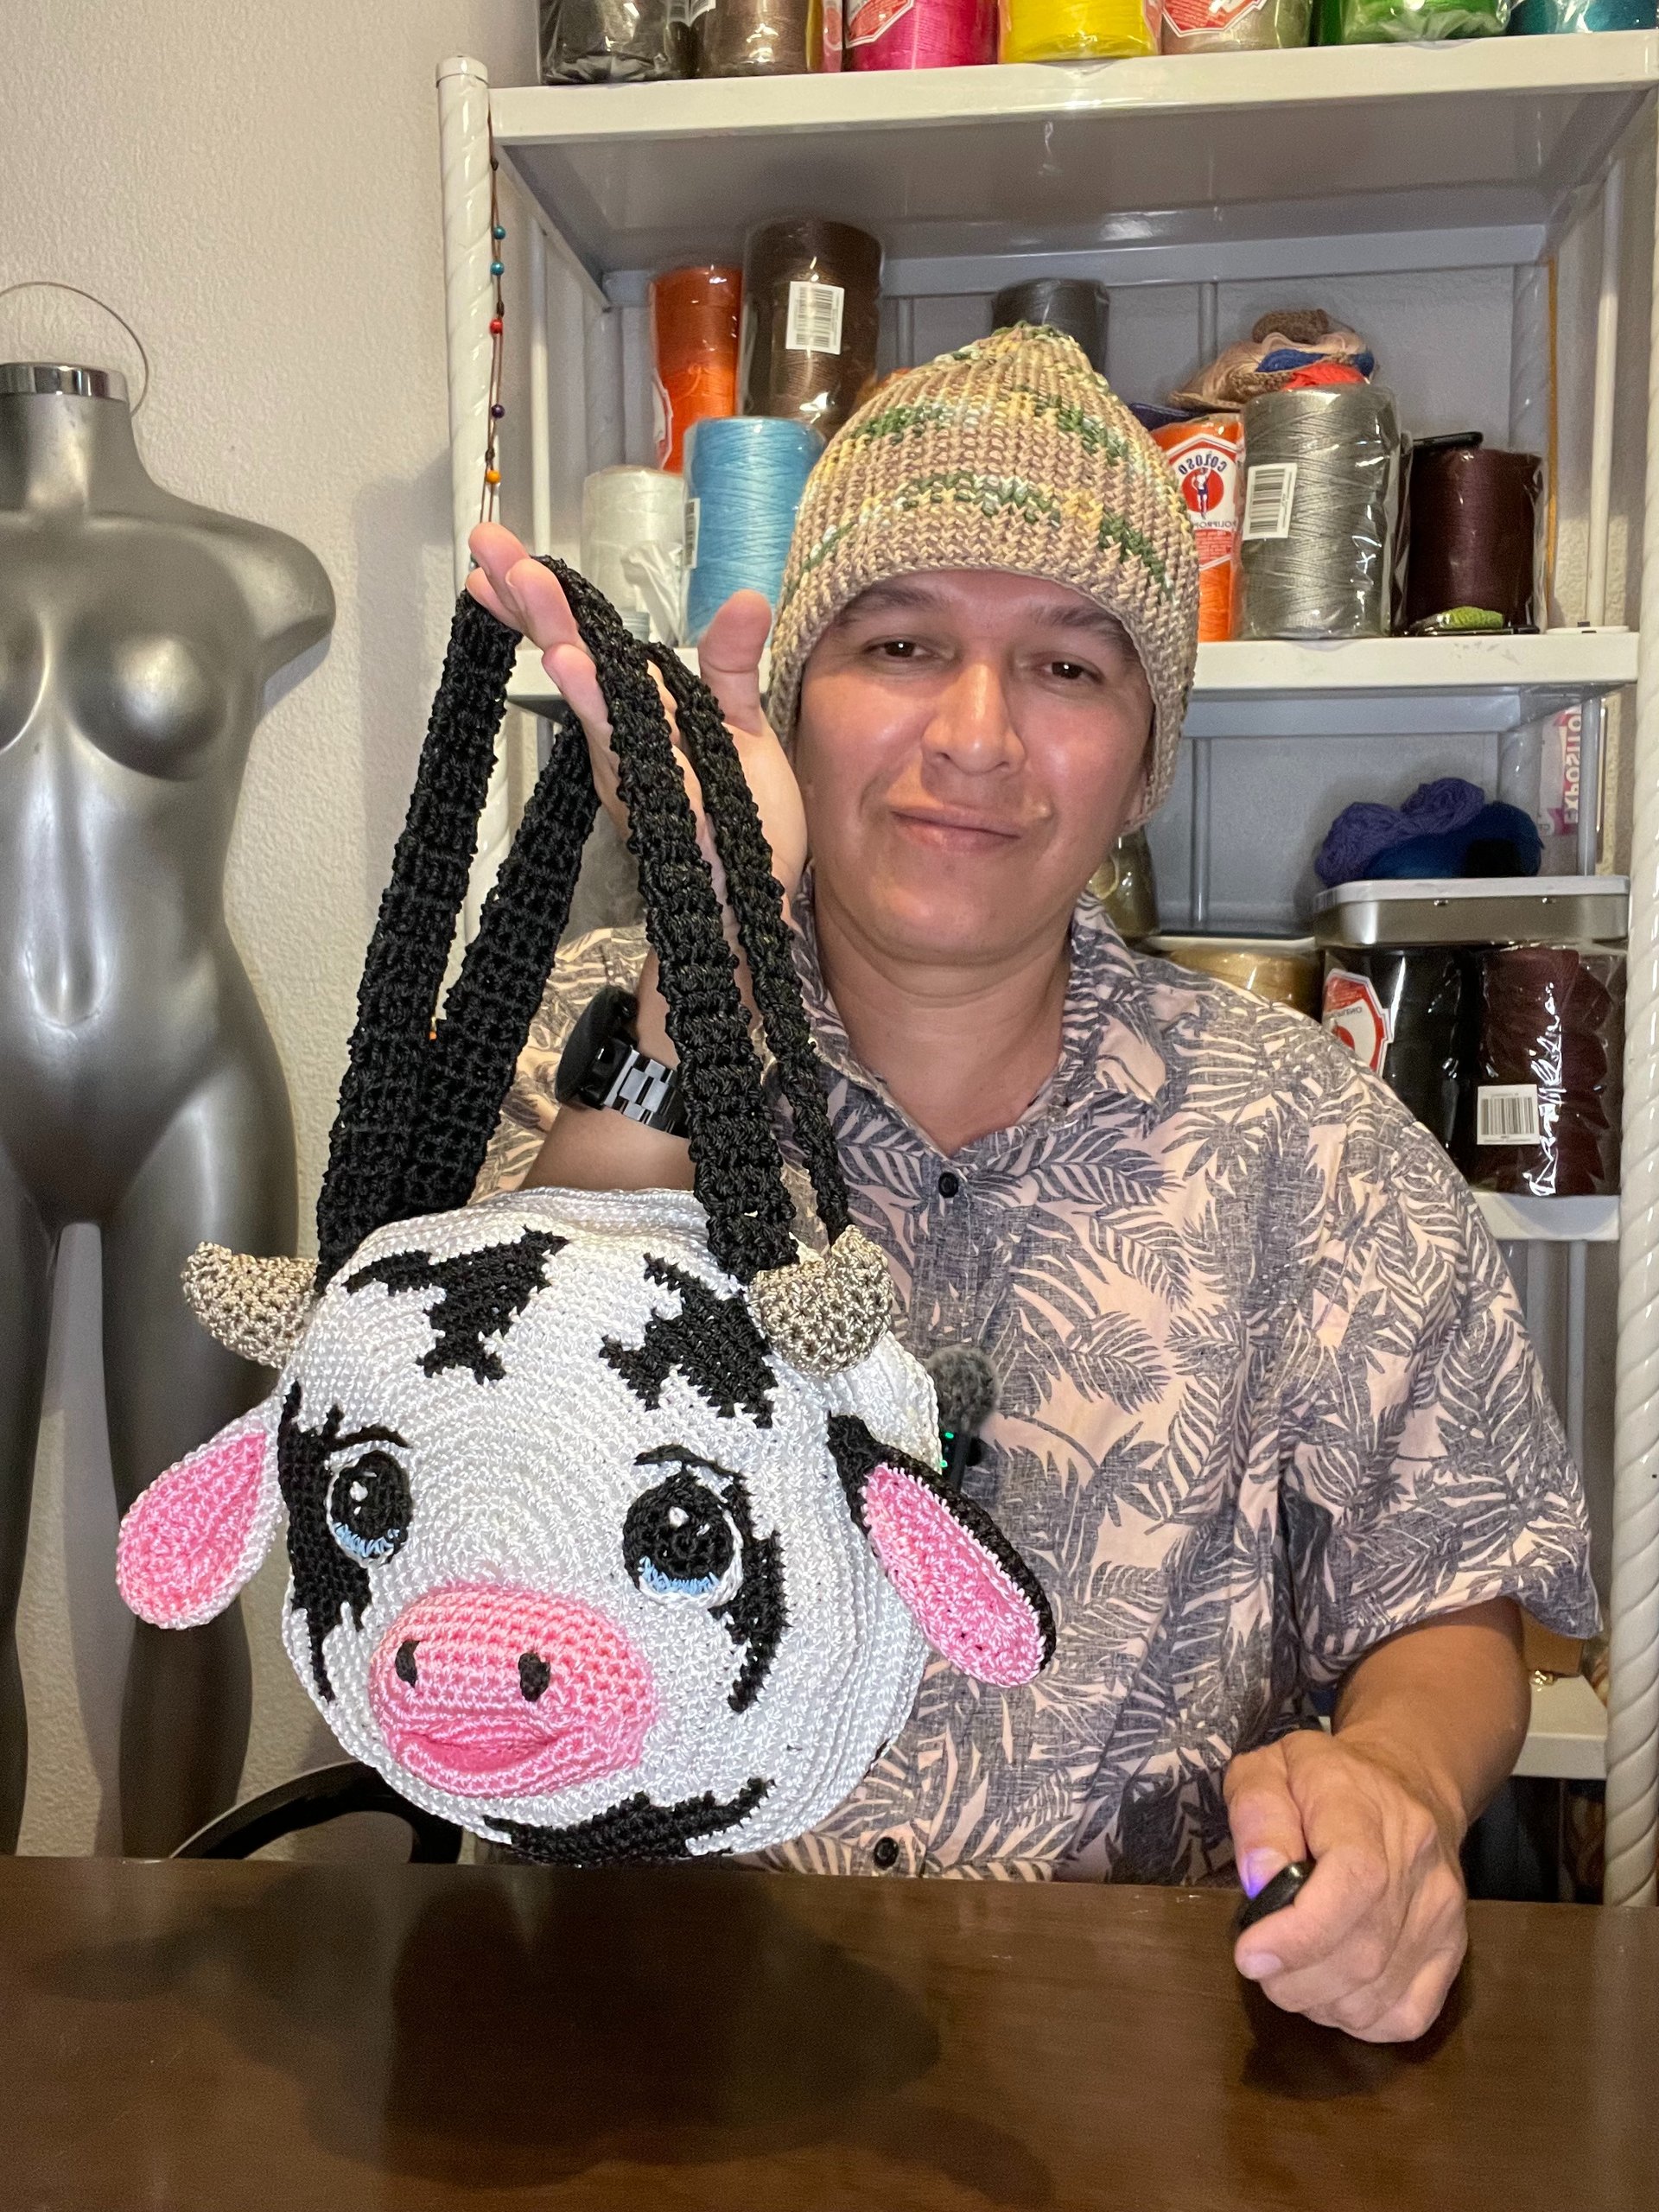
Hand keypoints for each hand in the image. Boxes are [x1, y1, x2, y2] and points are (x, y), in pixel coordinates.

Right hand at [465, 522, 807, 908]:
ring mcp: (640, 774)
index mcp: (639, 714)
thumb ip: (731, 666)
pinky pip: (635, 754)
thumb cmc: (743, 818)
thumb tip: (744, 598)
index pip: (587, 646)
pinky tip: (577, 676)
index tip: (500, 558)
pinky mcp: (670, 806)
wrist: (758, 897)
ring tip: (534, 604)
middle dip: (535, 606)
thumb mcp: (740, 727)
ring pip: (597, 707)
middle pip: (575, 662)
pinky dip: (605, 713)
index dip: (545, 602)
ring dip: (567, 658)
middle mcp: (626, 742)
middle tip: (490, 552)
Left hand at [1224, 1727, 1467, 2043]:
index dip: (1300, 1933)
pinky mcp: (1454, 1949)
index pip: (1355, 1881)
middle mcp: (1418, 1862)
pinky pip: (1406, 2015)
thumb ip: (1258, 1815)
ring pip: (1379, 1993)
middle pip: (1362, 1952)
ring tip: (1289, 1972)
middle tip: (1259, 1963)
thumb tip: (1259, 1880)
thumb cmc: (1321, 1779)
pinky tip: (1330, 1990)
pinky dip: (1357, 2019)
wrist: (1405, 1783)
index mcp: (1367, 1807)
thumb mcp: (1271, 1768)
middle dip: (1293, 1976)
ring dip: (1318, 2001)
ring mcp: (1442, 1911)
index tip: (1251, 1954)